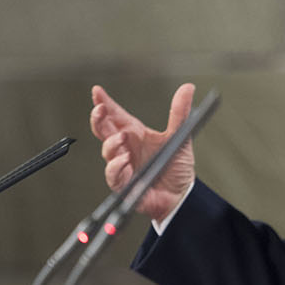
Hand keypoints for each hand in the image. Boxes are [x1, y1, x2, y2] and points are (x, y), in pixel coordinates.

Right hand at [89, 83, 195, 221]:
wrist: (181, 194)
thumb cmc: (176, 167)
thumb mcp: (179, 136)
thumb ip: (180, 113)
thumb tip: (187, 89)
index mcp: (136, 134)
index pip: (116, 115)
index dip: (105, 103)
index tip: (97, 91)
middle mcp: (126, 148)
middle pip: (104, 130)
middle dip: (98, 118)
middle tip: (100, 109)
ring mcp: (123, 165)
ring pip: (107, 150)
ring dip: (112, 143)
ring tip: (122, 138)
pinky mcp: (124, 183)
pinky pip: (113, 174)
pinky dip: (116, 166)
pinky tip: (124, 160)